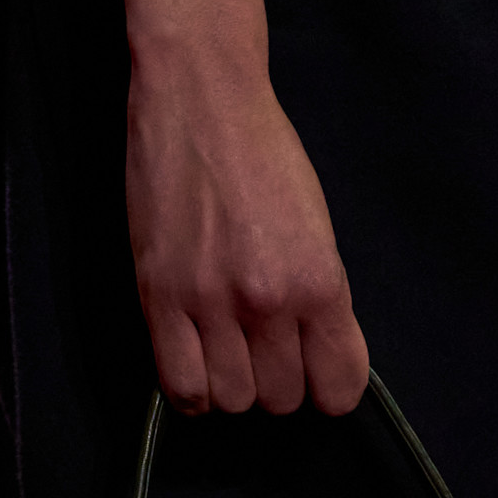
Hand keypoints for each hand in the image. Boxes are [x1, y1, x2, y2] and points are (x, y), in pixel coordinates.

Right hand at [124, 57, 368, 416]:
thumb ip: (323, 304)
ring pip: (233, 401)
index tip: (314, 370)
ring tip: (229, 349)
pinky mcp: (159, 297)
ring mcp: (210, 302)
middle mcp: (268, 300)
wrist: (202, 96)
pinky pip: (181, 388)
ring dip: (234, 386)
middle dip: (278, 382)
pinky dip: (194, 390)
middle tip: (265, 347)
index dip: (328, 389)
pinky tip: (199, 363)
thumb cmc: (264, 156)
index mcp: (319, 282)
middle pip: (282, 400)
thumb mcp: (319, 231)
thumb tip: (320, 366)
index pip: (338, 389)